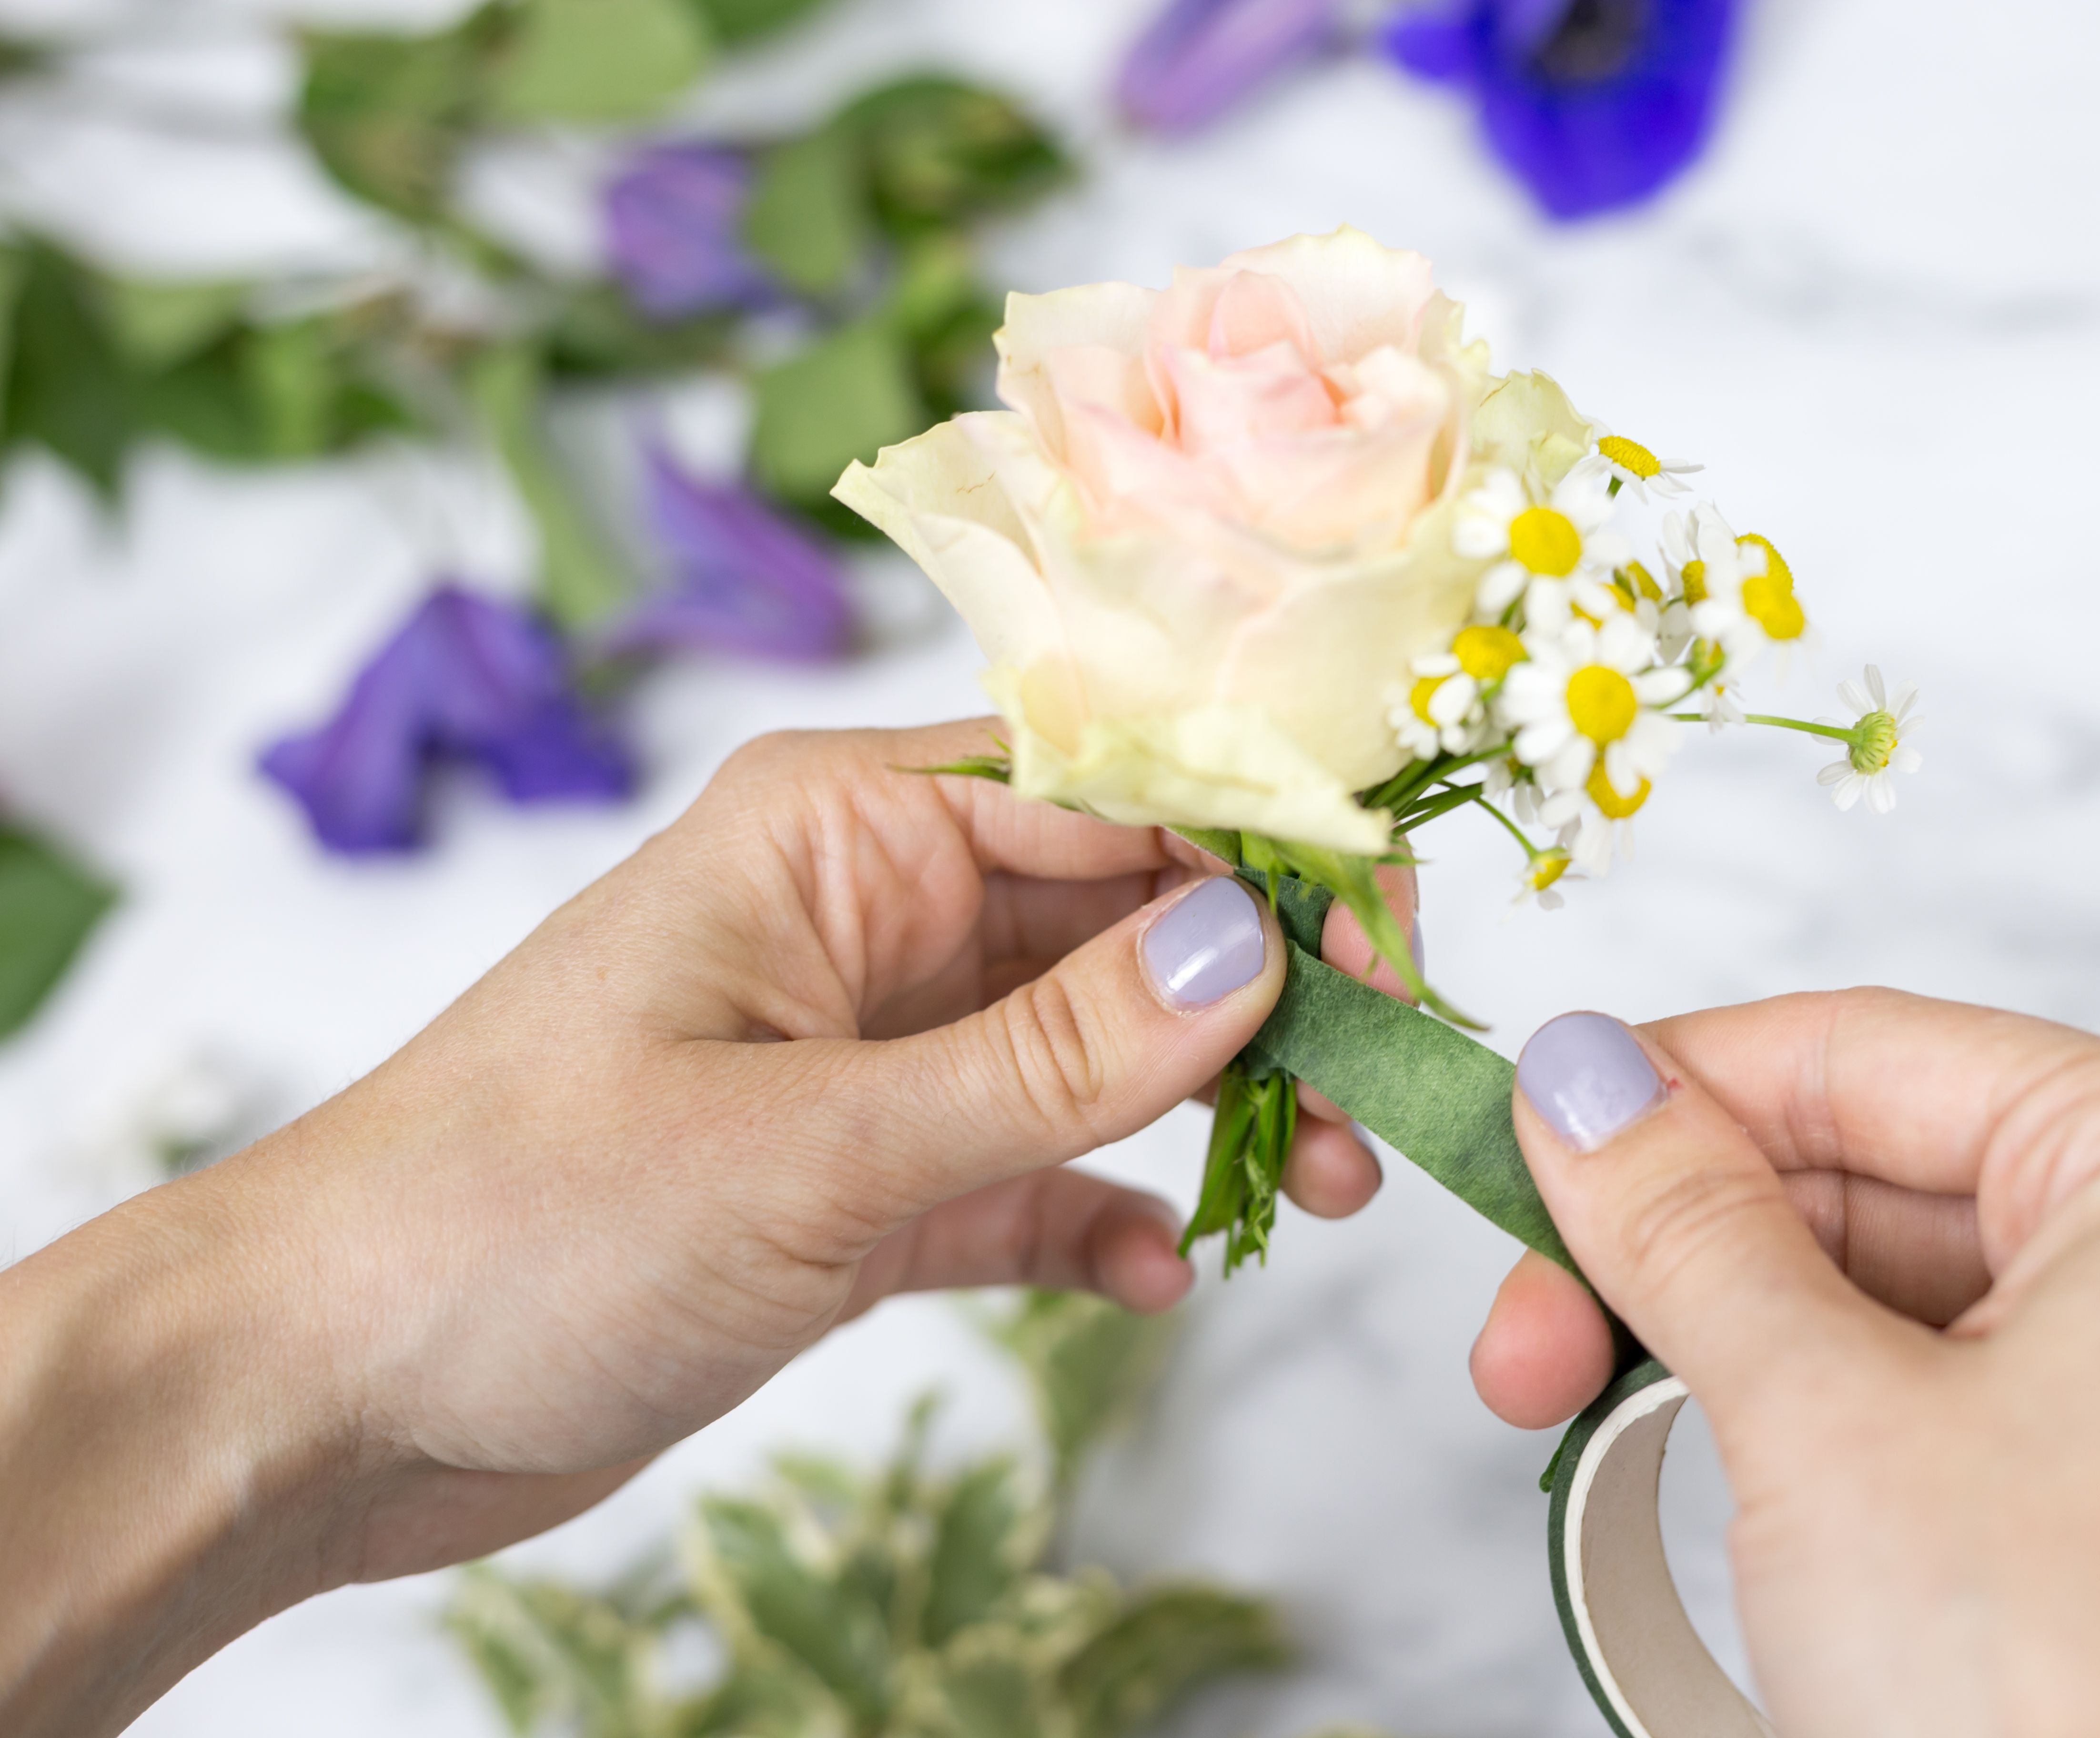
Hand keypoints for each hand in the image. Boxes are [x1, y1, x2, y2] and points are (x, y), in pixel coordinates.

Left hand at [0, 720, 1404, 1735]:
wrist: (325, 1393)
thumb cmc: (514, 1220)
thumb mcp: (813, 1142)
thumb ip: (1048, 1055)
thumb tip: (1254, 951)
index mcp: (840, 829)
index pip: (1111, 797)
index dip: (1267, 861)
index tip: (1385, 953)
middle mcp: (866, 915)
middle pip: (1123, 923)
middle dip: (1258, 1004)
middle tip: (1364, 1104)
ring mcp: (865, 1048)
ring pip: (1091, 1051)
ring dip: (1204, 1113)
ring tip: (1302, 1192)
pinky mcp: (855, 1178)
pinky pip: (1025, 1170)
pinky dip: (1098, 1210)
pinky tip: (1156, 1268)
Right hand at [1471, 991, 2099, 1734]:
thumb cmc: (2058, 1685)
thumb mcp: (1818, 1413)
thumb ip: (1681, 1223)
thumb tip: (1575, 1078)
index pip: (1860, 1052)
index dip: (1665, 1087)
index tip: (1509, 1134)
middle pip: (1857, 1166)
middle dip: (1664, 1243)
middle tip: (1514, 1335)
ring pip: (1869, 1275)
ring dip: (1700, 1330)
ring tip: (1558, 1401)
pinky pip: (1915, 1373)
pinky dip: (1783, 1401)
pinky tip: (1669, 1440)